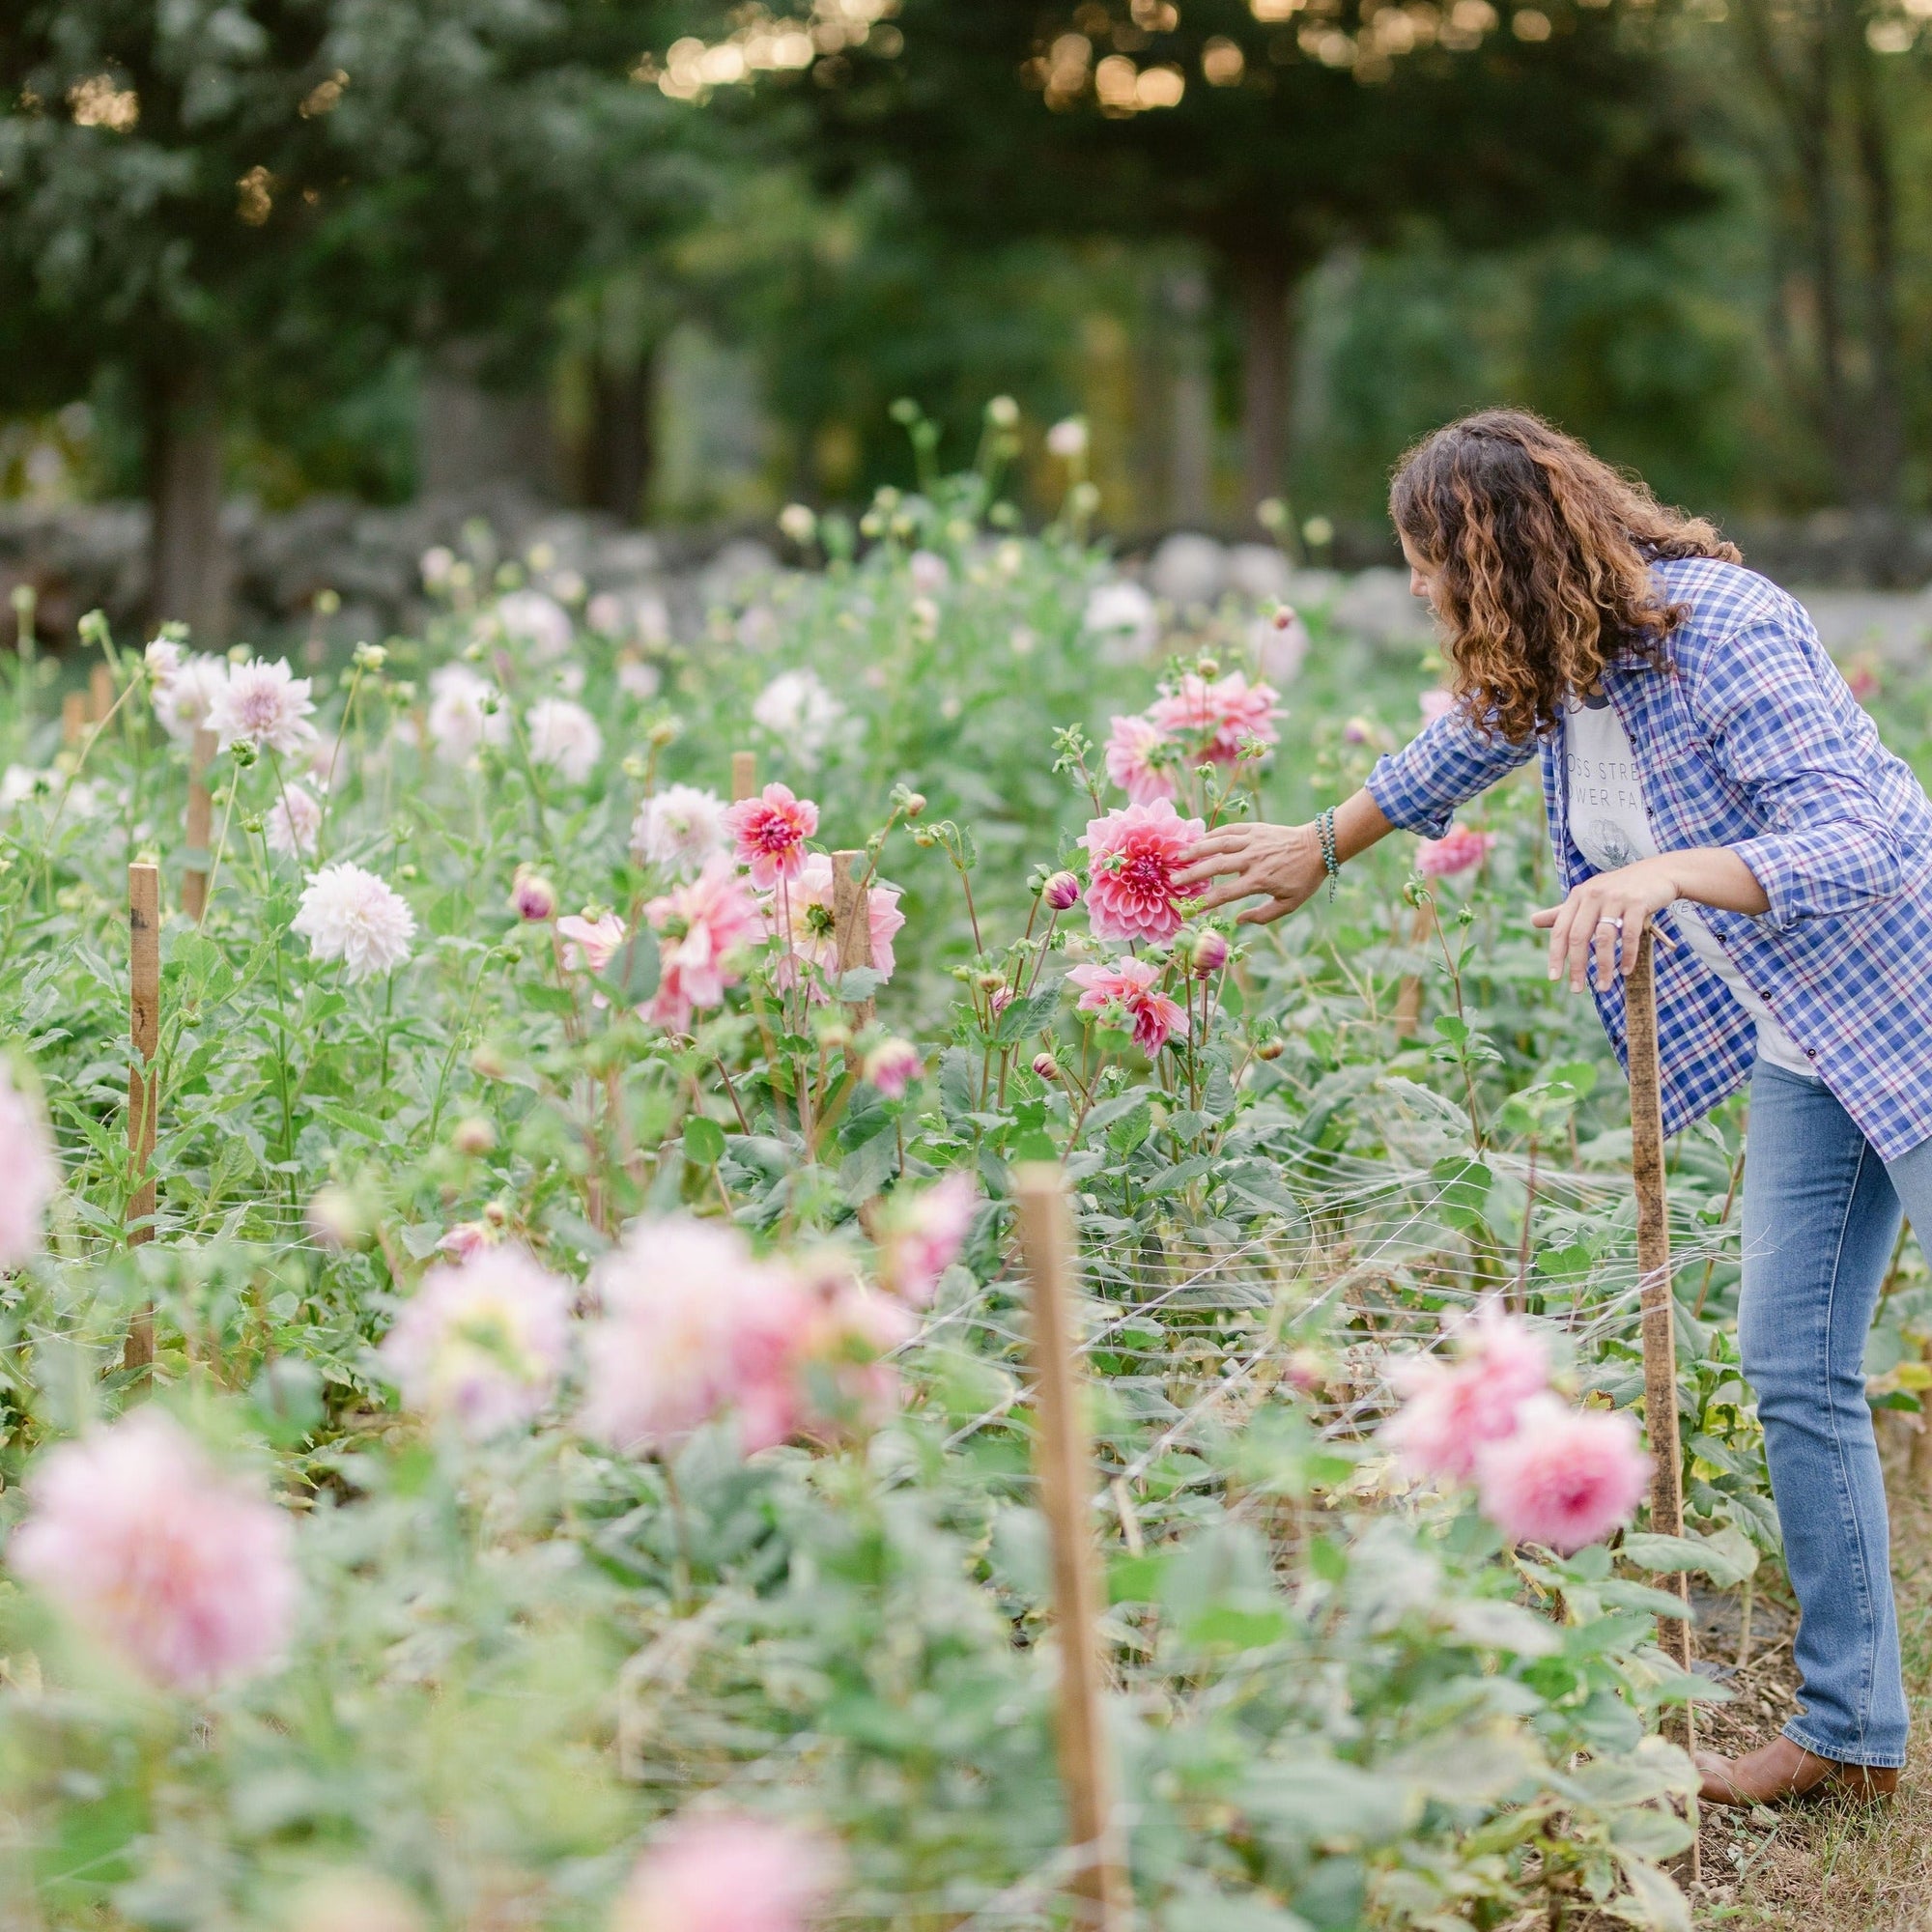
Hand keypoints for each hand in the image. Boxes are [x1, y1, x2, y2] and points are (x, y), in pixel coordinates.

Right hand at [1172, 821, 1325, 924]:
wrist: (1320, 846)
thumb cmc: (1304, 878)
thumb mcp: (1289, 903)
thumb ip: (1263, 915)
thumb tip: (1238, 921)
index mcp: (1260, 880)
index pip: (1227, 893)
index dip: (1207, 901)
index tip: (1191, 907)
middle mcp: (1253, 859)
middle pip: (1216, 866)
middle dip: (1192, 874)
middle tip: (1174, 880)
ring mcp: (1253, 841)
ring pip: (1219, 844)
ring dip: (1197, 849)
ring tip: (1179, 855)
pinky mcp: (1255, 828)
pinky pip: (1230, 830)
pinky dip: (1213, 834)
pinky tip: (1200, 840)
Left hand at [1530, 858, 1680, 991]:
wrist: (1659, 872)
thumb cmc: (1619, 889)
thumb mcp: (1588, 897)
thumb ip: (1563, 911)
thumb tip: (1532, 920)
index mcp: (1578, 895)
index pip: (1560, 930)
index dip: (1555, 956)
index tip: (1554, 979)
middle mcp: (1593, 895)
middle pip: (1579, 937)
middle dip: (1577, 966)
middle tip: (1577, 989)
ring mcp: (1616, 898)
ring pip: (1604, 939)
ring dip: (1603, 967)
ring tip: (1603, 986)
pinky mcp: (1638, 903)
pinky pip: (1630, 935)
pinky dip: (1627, 956)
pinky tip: (1625, 971)